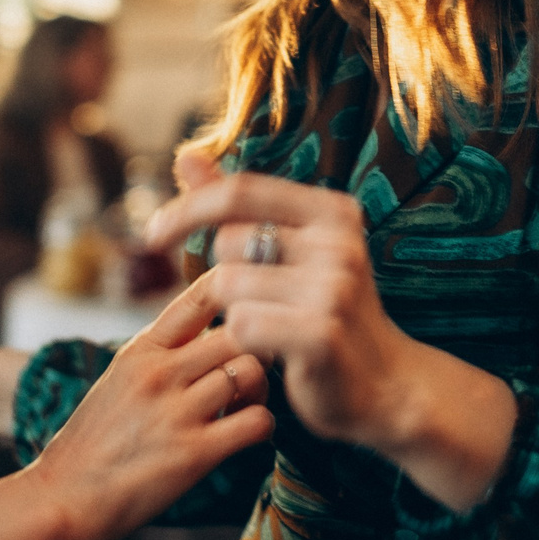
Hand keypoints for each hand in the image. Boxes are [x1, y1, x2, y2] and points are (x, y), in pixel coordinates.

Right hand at [29, 276, 275, 539]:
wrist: (62, 499)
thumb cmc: (91, 444)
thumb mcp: (117, 380)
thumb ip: (159, 354)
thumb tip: (206, 334)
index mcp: (140, 350)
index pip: (201, 296)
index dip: (238, 291)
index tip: (251, 309)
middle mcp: (159, 373)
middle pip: (240, 332)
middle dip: (257, 349)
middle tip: (250, 372)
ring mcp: (176, 412)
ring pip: (252, 372)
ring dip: (260, 390)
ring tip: (246, 406)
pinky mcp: (194, 453)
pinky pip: (257, 421)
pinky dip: (263, 427)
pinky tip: (247, 436)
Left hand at [145, 157, 517, 511]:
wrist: (386, 384)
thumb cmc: (327, 312)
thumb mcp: (292, 249)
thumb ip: (237, 205)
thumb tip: (186, 155)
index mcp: (333, 211)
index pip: (240, 190)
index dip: (187, 208)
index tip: (151, 233)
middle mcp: (339, 241)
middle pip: (227, 243)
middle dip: (224, 275)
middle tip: (258, 304)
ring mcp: (334, 287)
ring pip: (228, 287)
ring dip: (233, 312)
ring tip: (270, 329)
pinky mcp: (321, 333)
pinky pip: (240, 325)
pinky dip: (243, 342)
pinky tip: (272, 351)